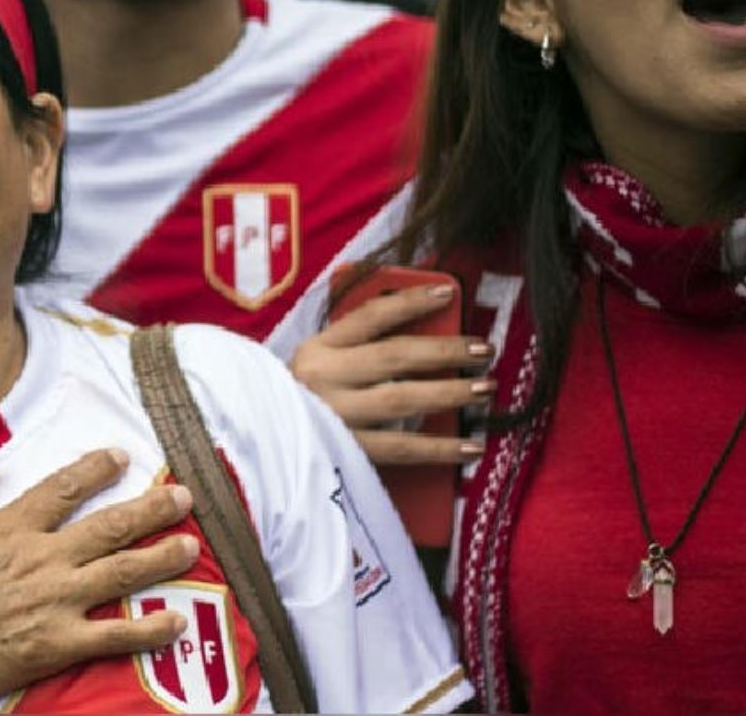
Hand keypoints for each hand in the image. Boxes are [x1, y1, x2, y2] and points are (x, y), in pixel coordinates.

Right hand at [0, 447, 194, 711]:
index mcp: (11, 527)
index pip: (62, 489)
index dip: (94, 470)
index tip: (120, 456)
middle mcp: (42, 559)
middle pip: (107, 526)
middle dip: (149, 508)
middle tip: (185, 496)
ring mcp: (54, 602)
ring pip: (121, 573)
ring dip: (160, 557)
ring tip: (190, 544)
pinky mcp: (56, 645)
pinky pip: (114, 637)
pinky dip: (149, 630)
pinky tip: (176, 622)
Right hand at [290, 283, 493, 465]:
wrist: (260, 447)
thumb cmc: (301, 400)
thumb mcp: (319, 364)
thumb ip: (356, 349)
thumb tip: (423, 334)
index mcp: (317, 348)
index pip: (369, 316)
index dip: (411, 302)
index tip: (449, 293)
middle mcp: (323, 377)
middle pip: (394, 356)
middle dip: (445, 350)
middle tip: (485, 350)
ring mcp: (334, 416)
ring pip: (401, 399)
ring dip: (449, 392)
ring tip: (485, 389)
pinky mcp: (345, 452)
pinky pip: (402, 449)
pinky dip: (441, 448)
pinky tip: (472, 445)